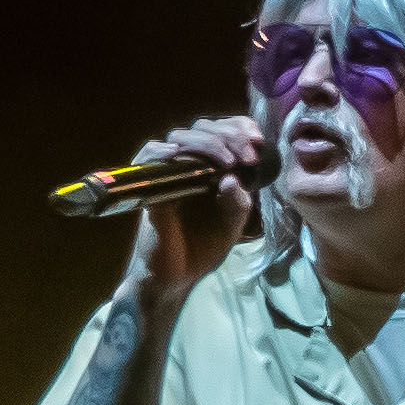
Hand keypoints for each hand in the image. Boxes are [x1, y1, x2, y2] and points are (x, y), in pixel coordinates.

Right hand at [131, 114, 268, 306]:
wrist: (176, 277)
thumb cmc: (203, 248)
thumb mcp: (232, 224)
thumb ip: (239, 202)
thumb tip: (232, 178)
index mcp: (210, 167)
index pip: (222, 130)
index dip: (239, 127)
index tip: (257, 141)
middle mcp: (188, 165)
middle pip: (202, 128)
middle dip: (229, 136)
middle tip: (247, 157)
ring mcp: (167, 174)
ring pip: (179, 138)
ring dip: (206, 143)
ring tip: (228, 163)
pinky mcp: (149, 188)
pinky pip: (147, 159)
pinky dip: (159, 152)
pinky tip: (176, 155)